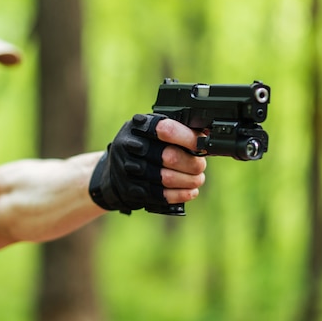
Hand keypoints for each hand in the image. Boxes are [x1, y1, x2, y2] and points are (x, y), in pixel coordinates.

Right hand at [88, 114, 205, 214]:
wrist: (115, 168)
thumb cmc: (143, 145)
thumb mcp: (154, 130)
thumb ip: (177, 130)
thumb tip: (206, 135)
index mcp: (139, 125)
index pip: (167, 129)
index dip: (188, 138)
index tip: (201, 144)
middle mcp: (129, 145)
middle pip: (169, 156)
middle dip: (192, 163)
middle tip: (201, 166)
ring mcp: (127, 168)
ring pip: (166, 178)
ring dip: (188, 181)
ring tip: (197, 179)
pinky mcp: (130, 189)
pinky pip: (160, 195)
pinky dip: (179, 194)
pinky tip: (189, 191)